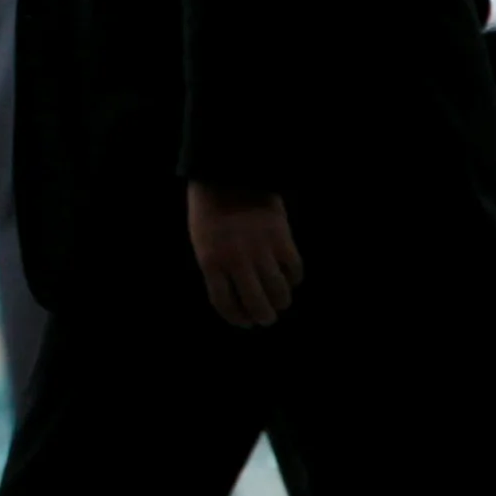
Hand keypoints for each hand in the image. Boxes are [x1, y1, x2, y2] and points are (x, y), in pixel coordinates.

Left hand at [187, 181, 303, 327]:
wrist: (228, 173)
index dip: (237, 318)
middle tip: (267, 319)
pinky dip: (294, 278)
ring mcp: (260, 249)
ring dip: (281, 301)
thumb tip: (236, 296)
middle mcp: (236, 260)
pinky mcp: (281, 237)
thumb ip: (216, 267)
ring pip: (278, 290)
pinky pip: (294, 268)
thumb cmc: (210, 209)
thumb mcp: (202, 240)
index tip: (245, 323)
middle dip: (263, 317)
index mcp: (211, 262)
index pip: (224, 303)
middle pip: (255, 303)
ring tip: (281, 302)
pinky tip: (291, 278)